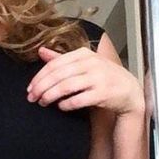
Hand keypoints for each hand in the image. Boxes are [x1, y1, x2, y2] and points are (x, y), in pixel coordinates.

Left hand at [26, 46, 144, 114]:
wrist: (129, 91)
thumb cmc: (103, 76)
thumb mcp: (84, 63)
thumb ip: (61, 58)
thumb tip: (40, 51)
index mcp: (83, 54)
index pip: (54, 64)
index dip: (39, 77)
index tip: (29, 88)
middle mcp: (91, 63)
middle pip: (58, 75)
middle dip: (41, 87)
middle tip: (32, 98)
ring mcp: (98, 78)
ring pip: (66, 87)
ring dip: (50, 96)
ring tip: (43, 102)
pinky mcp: (103, 93)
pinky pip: (78, 99)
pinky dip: (66, 104)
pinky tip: (60, 107)